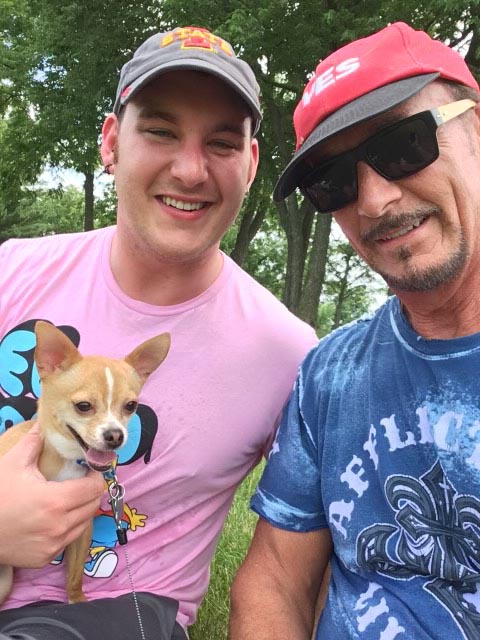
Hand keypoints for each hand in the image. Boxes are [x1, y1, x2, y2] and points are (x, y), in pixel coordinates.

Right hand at [0, 424, 103, 567]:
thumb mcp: (13, 465)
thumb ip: (34, 443)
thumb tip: (43, 423)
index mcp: (56, 501)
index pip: (94, 489)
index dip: (95, 477)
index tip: (88, 470)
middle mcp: (60, 526)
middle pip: (93, 506)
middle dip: (90, 492)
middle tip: (80, 482)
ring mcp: (54, 545)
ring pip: (83, 524)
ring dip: (81, 510)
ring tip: (68, 499)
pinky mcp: (45, 558)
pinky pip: (68, 540)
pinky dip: (68, 528)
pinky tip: (54, 518)